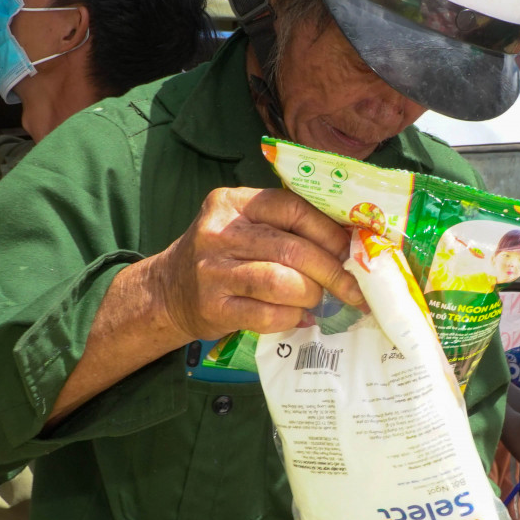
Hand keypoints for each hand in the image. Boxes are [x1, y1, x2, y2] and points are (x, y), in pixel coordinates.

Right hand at [146, 187, 363, 338]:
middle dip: (331, 270)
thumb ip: (285, 227)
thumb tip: (348, 244)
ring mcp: (213, 271)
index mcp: (232, 202)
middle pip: (292, 249)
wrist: (168, 291)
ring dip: (311, 294)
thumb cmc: (222, 256)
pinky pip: (268, 315)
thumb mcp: (244, 226)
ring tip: (318, 299)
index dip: (328, 231)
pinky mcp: (213, 308)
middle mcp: (219, 232)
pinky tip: (296, 315)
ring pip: (282, 282)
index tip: (350, 249)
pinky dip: (292, 317)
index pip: (292, 208)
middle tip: (350, 286)